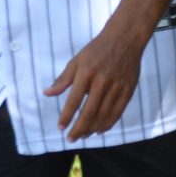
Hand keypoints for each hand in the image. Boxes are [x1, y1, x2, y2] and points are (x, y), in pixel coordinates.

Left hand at [46, 26, 144, 141]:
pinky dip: (108, 124)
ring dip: (92, 128)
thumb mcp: (77, 60)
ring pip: (104, 114)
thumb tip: (47, 93)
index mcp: (86, 72)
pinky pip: (117, 112)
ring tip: (83, 135)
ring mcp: (117, 86)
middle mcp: (102, 81)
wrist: (125, 38)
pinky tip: (100, 130)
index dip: (67, 116)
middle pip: (89, 112)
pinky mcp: (128, 90)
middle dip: (79, 128)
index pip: (74, 100)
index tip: (61, 127)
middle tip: (71, 138)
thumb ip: (63, 79)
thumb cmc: (97, 49)